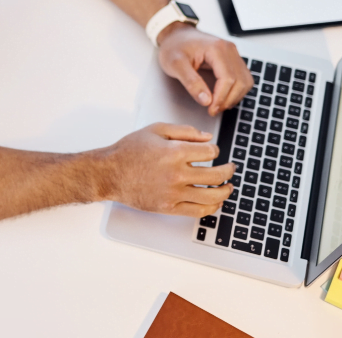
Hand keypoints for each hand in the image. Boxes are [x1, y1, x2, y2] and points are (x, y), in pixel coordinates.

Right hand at [98, 123, 235, 217]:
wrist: (110, 173)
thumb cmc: (130, 150)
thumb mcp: (156, 130)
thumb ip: (185, 131)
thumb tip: (208, 138)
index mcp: (174, 152)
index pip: (210, 153)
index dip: (215, 150)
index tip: (213, 151)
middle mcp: (176, 174)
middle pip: (215, 175)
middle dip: (228, 170)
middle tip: (231, 168)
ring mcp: (173, 193)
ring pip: (211, 196)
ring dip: (225, 191)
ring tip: (228, 186)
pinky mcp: (168, 207)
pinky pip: (197, 211)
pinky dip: (211, 208)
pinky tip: (216, 202)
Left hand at [157, 24, 252, 115]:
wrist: (176, 35)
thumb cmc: (174, 46)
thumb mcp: (175, 65)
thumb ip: (191, 83)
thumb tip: (206, 101)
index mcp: (217, 48)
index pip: (228, 78)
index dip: (221, 98)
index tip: (211, 109)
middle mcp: (229, 49)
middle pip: (240, 81)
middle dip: (228, 100)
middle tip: (213, 110)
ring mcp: (233, 54)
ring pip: (245, 81)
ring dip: (235, 97)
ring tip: (219, 105)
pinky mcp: (233, 59)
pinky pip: (243, 78)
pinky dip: (237, 90)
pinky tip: (225, 97)